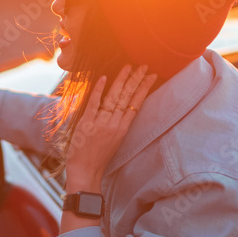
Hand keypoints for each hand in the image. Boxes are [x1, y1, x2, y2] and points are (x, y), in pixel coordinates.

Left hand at [65, 65, 156, 190]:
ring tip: (129, 67)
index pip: (136, 103)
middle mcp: (114, 123)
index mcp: (123, 128)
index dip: (144, 87)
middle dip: (136, 79)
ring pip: (114, 97)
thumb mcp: (114, 140)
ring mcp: (101, 122)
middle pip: (128, 96)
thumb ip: (117, 123)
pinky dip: (99, 90)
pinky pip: (94, 103)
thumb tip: (121, 108)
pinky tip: (104, 78)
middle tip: (144, 65)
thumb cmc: (98, 158)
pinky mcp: (87, 122)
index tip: (151, 75)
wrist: (86, 171)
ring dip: (121, 80)